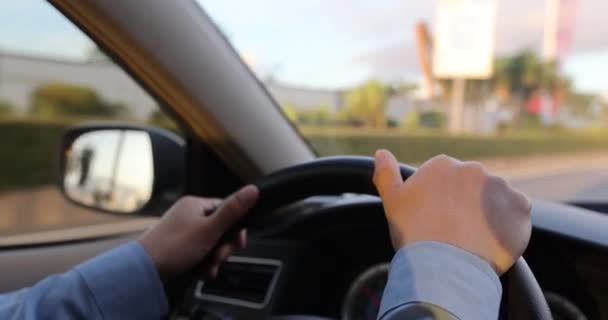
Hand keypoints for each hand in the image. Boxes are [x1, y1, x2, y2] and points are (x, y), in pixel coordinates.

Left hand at [138, 185, 258, 281]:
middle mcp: (188, 216)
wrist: (144, 271)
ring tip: (208, 267)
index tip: (237, 242)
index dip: (235, 228)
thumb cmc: (173, 248)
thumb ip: (233, 211)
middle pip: (220, 229)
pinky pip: (199, 254)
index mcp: (195, 205)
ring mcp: (182, 232)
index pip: (227, 210)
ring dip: (214, 259)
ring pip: (211, 244)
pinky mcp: (178, 248)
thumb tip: (253, 190)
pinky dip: (203, 264)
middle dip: (223, 247)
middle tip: (219, 257)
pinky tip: (201, 271)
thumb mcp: (210, 229)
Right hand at [373, 150, 530, 274]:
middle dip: (467, 205)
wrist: (444, 266)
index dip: (442, 203)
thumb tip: (381, 153)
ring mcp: (499, 186)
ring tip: (474, 239)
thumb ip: (386, 173)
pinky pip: (516, 214)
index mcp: (443, 165)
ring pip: (495, 200)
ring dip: (488, 214)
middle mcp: (473, 169)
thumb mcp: (392, 201)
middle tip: (456, 232)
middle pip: (472, 188)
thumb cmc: (414, 233)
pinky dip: (508, 226)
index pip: (447, 181)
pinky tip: (491, 241)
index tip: (438, 220)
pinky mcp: (521, 206)